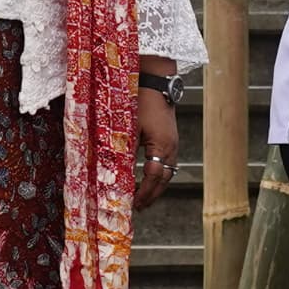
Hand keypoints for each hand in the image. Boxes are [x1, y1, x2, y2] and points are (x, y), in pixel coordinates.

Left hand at [132, 89, 179, 206]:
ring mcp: (173, 143)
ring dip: (156, 185)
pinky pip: (168, 162)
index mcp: (161, 146)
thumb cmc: (141, 100)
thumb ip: (124, 149)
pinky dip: (159, 174)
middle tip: (140, 207)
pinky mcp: (171, 138)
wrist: (157, 81)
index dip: (143, 193)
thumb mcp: (129, 126)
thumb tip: (115, 170)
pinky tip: (149, 176)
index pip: (153, 177)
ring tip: (144, 196)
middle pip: (164, 179)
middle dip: (152, 195)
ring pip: (168, 172)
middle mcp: (171, 147)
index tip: (133, 204)